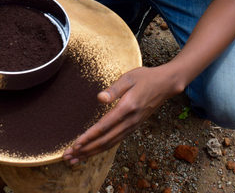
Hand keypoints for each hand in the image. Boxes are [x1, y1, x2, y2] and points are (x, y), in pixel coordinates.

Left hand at [62, 65, 183, 163]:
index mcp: (127, 107)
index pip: (104, 126)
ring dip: (92, 152)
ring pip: (110, 144)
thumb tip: (100, 98)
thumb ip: (114, 89)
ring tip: (77, 158)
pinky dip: (103, 148)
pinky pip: (116, 141)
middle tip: (69, 156)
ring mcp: (132, 125)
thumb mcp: (129, 77)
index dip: (89, 137)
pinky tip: (93, 151)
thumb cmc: (145, 78)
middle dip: (86, 149)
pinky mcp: (133, 127)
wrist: (165, 84)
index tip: (76, 144)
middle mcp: (130, 120)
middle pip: (105, 140)